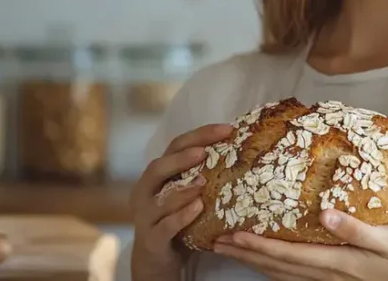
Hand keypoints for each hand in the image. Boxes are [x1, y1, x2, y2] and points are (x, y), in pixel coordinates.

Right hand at [130, 123, 233, 279]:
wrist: (158, 258)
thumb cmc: (177, 219)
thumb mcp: (188, 194)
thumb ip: (202, 174)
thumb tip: (241, 150)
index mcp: (157, 175)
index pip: (175, 146)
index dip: (199, 135)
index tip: (227, 129)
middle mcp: (146, 191)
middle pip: (158, 168)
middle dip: (181, 158)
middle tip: (204, 151)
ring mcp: (146, 216)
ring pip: (159, 198)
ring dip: (182, 188)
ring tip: (203, 180)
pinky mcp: (151, 239)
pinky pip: (164, 226)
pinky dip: (181, 216)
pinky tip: (198, 208)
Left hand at [213, 209, 387, 280]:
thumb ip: (355, 227)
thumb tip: (324, 211)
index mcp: (334, 261)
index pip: (287, 253)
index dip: (257, 244)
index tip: (232, 234)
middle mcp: (324, 275)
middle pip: (275, 266)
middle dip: (244, 253)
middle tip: (216, 241)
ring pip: (279, 274)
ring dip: (252, 263)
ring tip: (229, 251)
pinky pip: (291, 279)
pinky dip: (271, 271)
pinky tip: (262, 265)